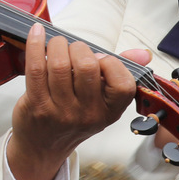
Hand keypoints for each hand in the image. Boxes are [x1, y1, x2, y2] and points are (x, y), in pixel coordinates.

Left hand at [6, 24, 142, 179]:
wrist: (42, 145)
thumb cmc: (73, 115)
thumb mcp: (102, 100)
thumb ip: (121, 72)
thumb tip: (144, 53)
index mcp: (110, 111)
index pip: (123, 84)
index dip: (111, 64)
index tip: (99, 59)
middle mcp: (88, 114)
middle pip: (87, 67)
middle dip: (78, 48)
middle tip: (72, 50)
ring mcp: (61, 112)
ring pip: (60, 65)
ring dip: (57, 45)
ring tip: (56, 45)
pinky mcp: (37, 105)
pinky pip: (36, 68)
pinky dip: (34, 45)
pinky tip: (36, 33)